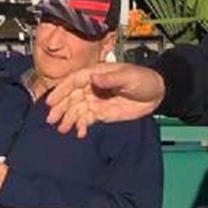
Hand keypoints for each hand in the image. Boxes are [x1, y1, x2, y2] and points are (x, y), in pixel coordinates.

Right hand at [46, 63, 165, 137]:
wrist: (156, 94)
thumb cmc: (143, 79)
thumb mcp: (129, 77)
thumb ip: (111, 79)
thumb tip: (93, 78)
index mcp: (96, 74)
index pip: (73, 81)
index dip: (61, 90)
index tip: (51, 101)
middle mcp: (91, 87)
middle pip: (70, 96)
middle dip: (60, 108)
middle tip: (52, 119)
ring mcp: (95, 100)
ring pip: (76, 109)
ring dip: (68, 119)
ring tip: (63, 129)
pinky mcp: (100, 113)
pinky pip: (86, 119)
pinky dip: (80, 126)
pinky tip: (79, 133)